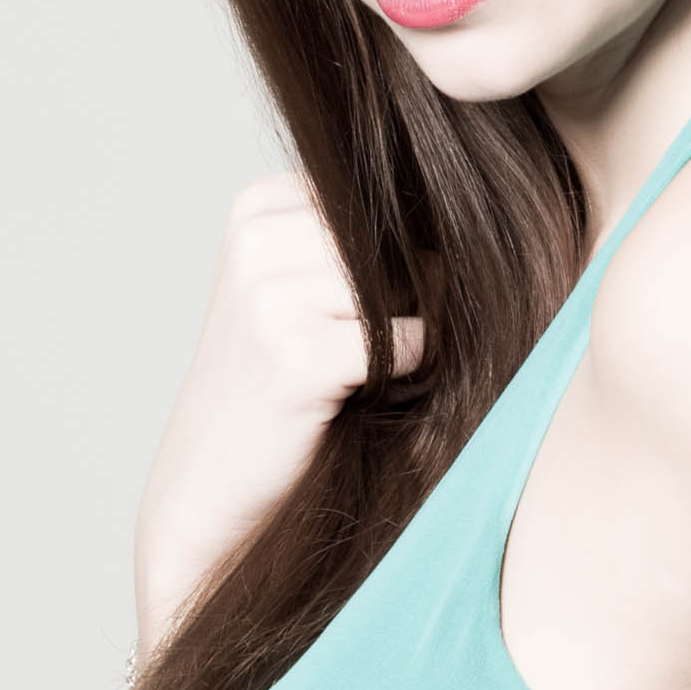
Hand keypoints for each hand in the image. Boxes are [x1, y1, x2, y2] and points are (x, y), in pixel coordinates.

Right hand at [133, 170, 424, 649]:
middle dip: (416, 295)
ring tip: (359, 376)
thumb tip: (482, 221)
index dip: (405, 255)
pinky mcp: (297, 354)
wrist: (208, 488)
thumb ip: (368, 243)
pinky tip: (362, 397)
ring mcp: (272, 295)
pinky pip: (410, 343)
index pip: (388, 201)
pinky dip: (409, 373)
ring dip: (413, 337)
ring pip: (413, 289)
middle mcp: (260, 240)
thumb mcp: (301, 289)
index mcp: (258, 209)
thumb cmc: (274, 390)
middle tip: (368, 351)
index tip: (369, 307)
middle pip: (403, 242)